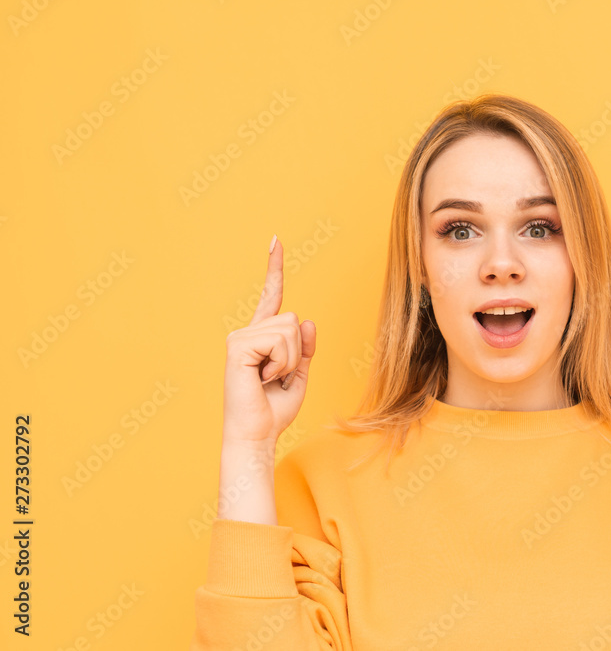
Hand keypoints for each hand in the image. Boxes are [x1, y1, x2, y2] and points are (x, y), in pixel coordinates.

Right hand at [222, 236, 316, 445]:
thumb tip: (306, 320)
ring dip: (290, 360)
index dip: (274, 269)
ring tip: (269, 379)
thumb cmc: (275, 409)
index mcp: (260, 337)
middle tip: (276, 377)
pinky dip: (282, 363)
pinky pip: (280, 341)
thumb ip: (305, 348)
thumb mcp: (299, 374)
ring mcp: (239, 337)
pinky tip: (263, 378)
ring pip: (289, 330)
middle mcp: (246, 332)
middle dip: (298, 352)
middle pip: (293, 319)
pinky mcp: (238, 345)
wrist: (258, 434)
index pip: (271, 297)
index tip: (275, 241)